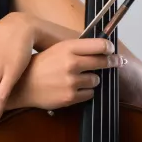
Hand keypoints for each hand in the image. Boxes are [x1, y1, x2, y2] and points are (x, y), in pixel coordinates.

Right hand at [8, 37, 123, 110]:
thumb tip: (101, 49)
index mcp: (68, 48)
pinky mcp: (71, 96)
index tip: (112, 50)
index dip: (109, 48)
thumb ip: (77, 48)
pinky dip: (85, 92)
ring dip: (92, 79)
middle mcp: (72, 63)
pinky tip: (73, 88)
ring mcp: (72, 81)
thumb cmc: (41, 65)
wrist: (23, 85)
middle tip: (117, 62)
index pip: (99, 45)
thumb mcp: (57, 50)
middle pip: (102, 62)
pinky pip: (89, 94)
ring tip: (78, 78)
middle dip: (111, 62)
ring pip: (96, 80)